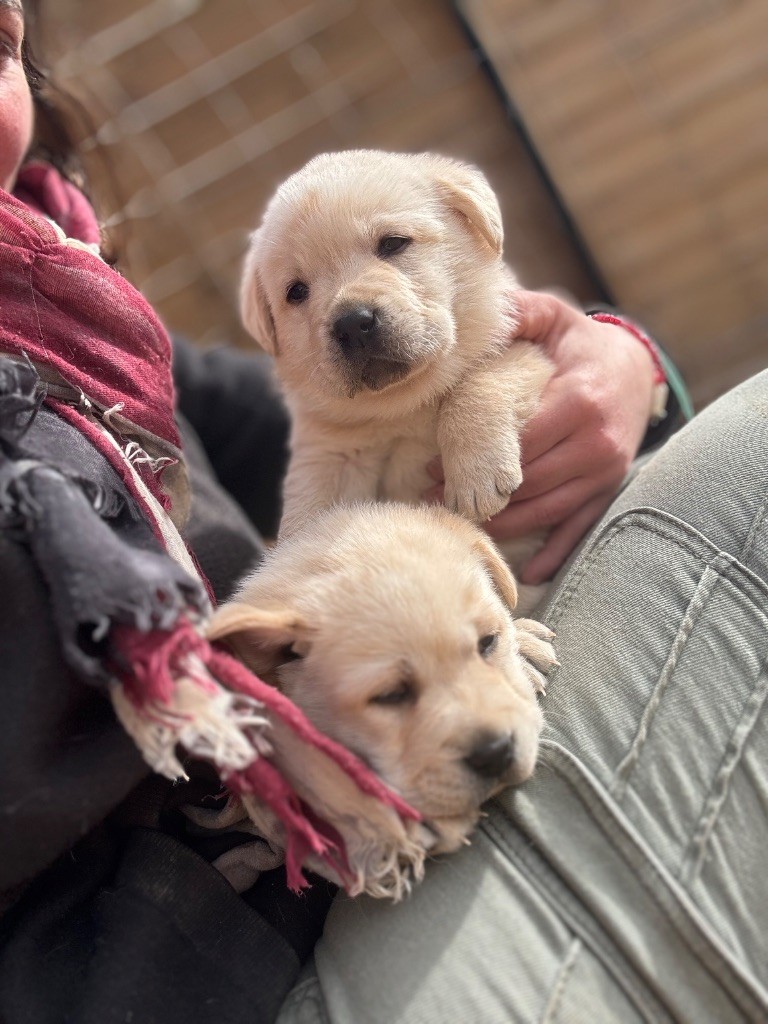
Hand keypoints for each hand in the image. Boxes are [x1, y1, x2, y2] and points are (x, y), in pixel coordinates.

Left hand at [426, 291, 656, 582]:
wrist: (637, 369)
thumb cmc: (583, 345)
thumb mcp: (555, 318)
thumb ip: (521, 313)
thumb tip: (484, 311)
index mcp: (579, 402)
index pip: (519, 443)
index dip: (473, 462)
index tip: (434, 471)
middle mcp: (596, 443)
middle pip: (527, 482)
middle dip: (479, 495)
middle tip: (437, 501)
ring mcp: (605, 472)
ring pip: (546, 510)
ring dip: (504, 523)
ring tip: (462, 524)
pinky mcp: (608, 490)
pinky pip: (579, 527)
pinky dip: (555, 551)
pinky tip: (530, 570)